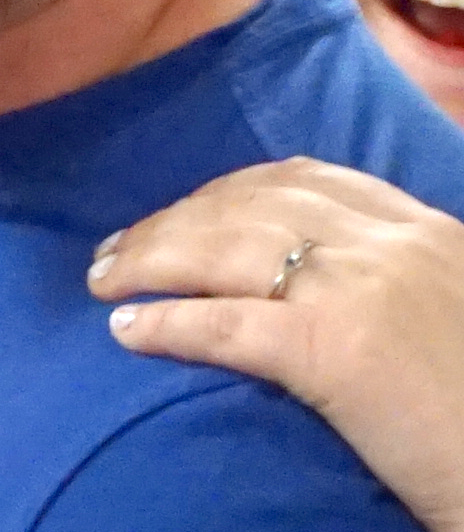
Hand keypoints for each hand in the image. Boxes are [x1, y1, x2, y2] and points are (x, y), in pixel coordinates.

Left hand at [91, 157, 463, 531]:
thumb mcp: (455, 320)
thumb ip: (404, 292)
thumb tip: (325, 299)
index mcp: (428, 233)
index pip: (311, 181)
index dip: (229, 193)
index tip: (182, 213)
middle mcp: (394, 245)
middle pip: (253, 206)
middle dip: (172, 221)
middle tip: (114, 252)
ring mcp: (365, 291)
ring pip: (227, 248)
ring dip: (151, 259)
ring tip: (103, 282)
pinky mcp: (337, 351)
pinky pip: (227, 323)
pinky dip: (168, 321)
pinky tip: (126, 331)